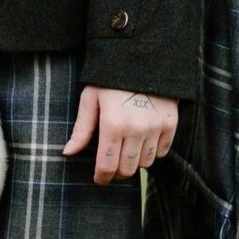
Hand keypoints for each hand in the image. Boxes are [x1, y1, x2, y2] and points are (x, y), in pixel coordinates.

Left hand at [63, 86, 177, 184]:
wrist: (143, 59)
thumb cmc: (110, 79)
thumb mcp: (90, 99)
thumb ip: (82, 129)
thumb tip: (68, 152)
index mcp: (112, 125)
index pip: (107, 165)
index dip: (102, 177)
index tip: (99, 178)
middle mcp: (136, 130)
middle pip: (127, 169)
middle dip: (117, 172)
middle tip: (112, 165)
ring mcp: (156, 128)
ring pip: (146, 163)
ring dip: (135, 162)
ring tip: (127, 151)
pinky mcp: (170, 124)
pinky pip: (162, 152)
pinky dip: (152, 152)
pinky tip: (143, 141)